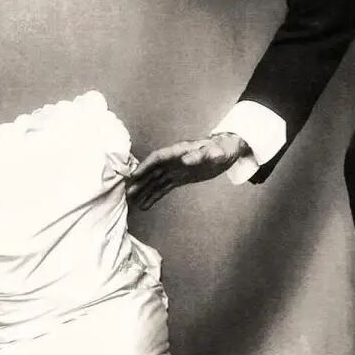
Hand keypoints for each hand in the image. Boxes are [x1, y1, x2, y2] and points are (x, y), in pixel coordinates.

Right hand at [124, 133, 250, 208]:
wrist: (228, 151)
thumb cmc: (222, 148)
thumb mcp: (215, 152)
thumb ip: (201, 155)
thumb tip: (186, 159)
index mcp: (179, 151)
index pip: (158, 158)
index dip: (145, 166)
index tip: (133, 175)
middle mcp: (174, 160)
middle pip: (152, 170)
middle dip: (140, 181)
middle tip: (126, 193)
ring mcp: (175, 169)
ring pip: (155, 180)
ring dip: (143, 190)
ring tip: (131, 202)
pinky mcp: (179, 178)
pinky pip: (163, 187)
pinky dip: (154, 196)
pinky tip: (145, 205)